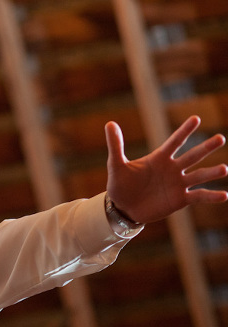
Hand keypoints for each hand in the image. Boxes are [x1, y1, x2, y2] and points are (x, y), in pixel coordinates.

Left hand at [105, 115, 227, 223]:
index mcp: (159, 158)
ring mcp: (178, 184)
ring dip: (211, 172)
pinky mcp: (180, 199)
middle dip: (206, 147)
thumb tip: (109, 123)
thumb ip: (115, 145)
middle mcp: (172, 168)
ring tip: (224, 169)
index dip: (184, 131)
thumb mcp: (115, 165)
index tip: (195, 118)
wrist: (122, 208)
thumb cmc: (119, 184)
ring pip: (199, 176)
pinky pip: (198, 196)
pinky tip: (224, 195)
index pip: (174, 142)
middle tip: (220, 138)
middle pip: (192, 156)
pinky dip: (210, 196)